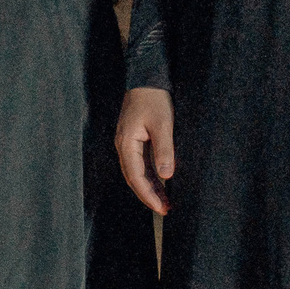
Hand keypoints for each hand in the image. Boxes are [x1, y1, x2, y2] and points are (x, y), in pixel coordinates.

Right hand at [117, 87, 177, 214]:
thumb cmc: (154, 99)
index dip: (148, 195)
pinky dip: (149, 175)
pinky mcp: (134, 139)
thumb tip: (166, 176)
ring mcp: (127, 143)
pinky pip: (139, 163)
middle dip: (148, 195)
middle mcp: (123, 146)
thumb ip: (163, 150)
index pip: (135, 176)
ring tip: (164, 202)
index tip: (160, 208)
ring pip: (136, 172)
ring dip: (149, 187)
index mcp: (126, 143)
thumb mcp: (163, 124)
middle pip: (133, 178)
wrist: (146, 78)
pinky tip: (160, 183)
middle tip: (164, 210)